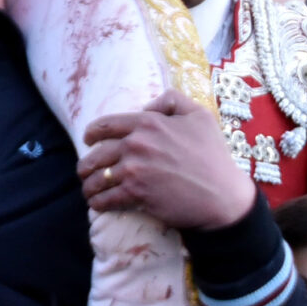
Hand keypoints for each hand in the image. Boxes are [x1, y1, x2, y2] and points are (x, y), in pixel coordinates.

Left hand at [79, 89, 251, 233]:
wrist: (222, 196)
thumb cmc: (213, 155)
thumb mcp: (199, 115)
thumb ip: (171, 101)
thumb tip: (146, 108)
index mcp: (148, 123)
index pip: (106, 125)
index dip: (92, 133)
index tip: (88, 139)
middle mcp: (137, 144)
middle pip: (96, 153)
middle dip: (86, 163)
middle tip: (84, 170)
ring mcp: (135, 170)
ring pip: (98, 177)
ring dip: (89, 185)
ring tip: (89, 190)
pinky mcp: (137, 195)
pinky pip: (107, 198)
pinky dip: (98, 202)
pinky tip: (98, 204)